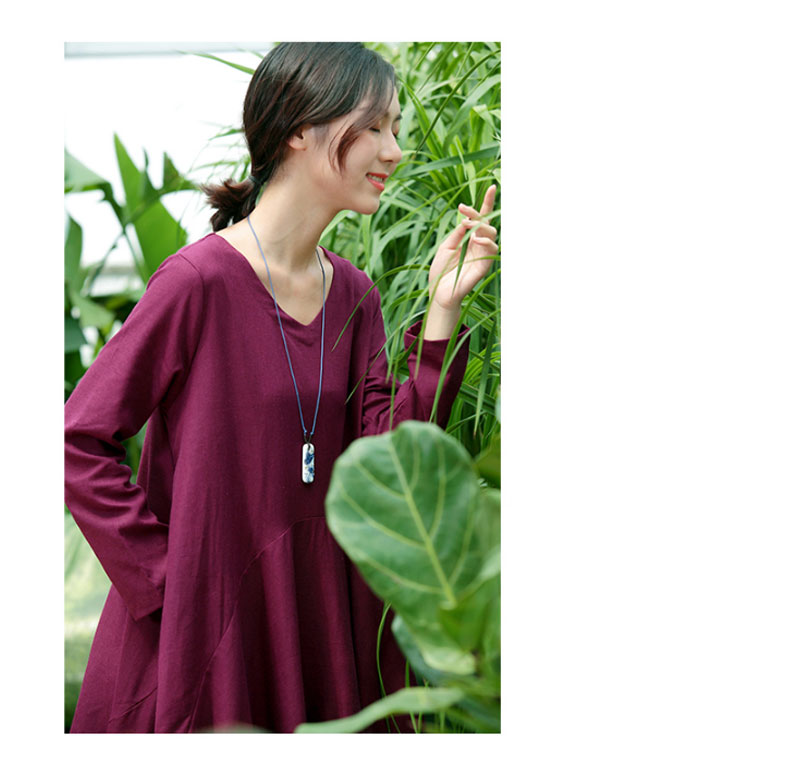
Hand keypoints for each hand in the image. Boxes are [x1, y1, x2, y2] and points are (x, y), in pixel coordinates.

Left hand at [428, 184, 498, 310]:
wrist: (439, 291)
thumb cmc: (440, 270)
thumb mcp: (446, 246)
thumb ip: (458, 232)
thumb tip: (468, 218)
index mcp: (469, 237)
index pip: (481, 217)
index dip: (488, 202)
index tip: (492, 186)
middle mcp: (479, 243)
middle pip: (487, 222)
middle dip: (478, 212)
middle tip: (464, 210)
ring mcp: (483, 253)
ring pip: (492, 232)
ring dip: (481, 225)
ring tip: (468, 224)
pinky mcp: (485, 264)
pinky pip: (492, 248)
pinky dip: (486, 240)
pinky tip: (476, 238)